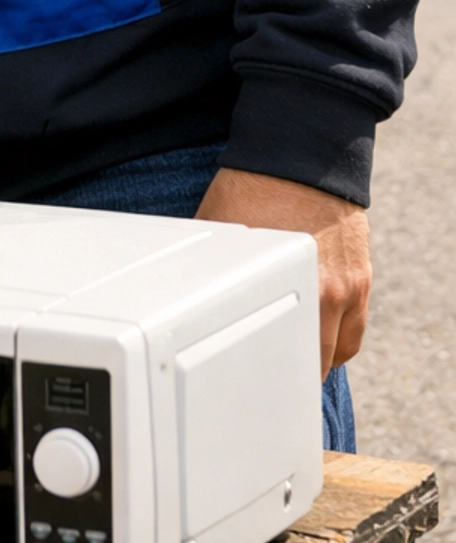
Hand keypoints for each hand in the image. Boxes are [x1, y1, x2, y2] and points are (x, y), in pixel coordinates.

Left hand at [196, 167, 369, 376]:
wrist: (300, 152)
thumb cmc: (253, 183)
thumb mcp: (218, 229)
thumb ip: (215, 269)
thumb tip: (181, 288)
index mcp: (282, 283)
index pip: (279, 354)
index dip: (263, 377)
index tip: (250, 390)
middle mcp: (323, 290)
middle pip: (312, 361)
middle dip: (291, 375)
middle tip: (270, 385)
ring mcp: (348, 285)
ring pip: (337, 350)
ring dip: (317, 359)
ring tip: (292, 365)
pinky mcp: (362, 275)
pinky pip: (354, 327)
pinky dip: (338, 338)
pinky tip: (319, 340)